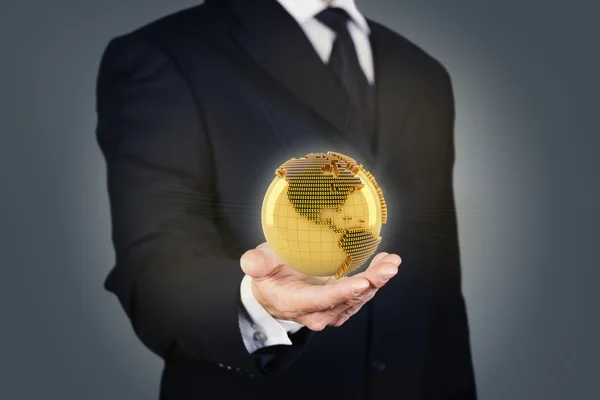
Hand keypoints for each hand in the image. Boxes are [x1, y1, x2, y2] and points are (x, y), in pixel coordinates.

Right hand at [240, 242, 401, 330]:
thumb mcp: (257, 266)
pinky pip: (362, 294)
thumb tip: (252, 263)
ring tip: (392, 261)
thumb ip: (255, 263)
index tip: (363, 282)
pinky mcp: (342, 304)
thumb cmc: (268, 276)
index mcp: (296, 303)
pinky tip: (386, 263)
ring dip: (378, 280)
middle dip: (371, 284)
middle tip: (388, 268)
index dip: (343, 292)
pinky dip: (376, 280)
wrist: (275, 292)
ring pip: (359, 297)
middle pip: (348, 300)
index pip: (323, 300)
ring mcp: (332, 310)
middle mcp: (318, 312)